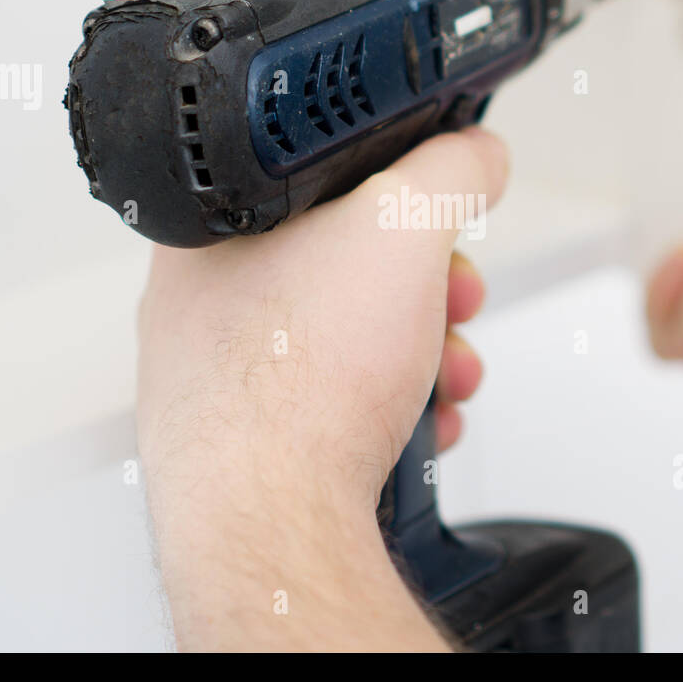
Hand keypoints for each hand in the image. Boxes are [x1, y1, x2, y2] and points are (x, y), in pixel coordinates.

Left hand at [136, 128, 507, 649]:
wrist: (275, 525)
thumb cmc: (298, 384)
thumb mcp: (403, 227)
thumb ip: (450, 168)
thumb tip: (475, 155)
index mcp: (213, 234)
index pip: (319, 183)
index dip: (396, 196)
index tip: (435, 217)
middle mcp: (206, 308)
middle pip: (345, 270)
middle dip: (428, 290)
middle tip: (454, 302)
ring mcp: (224, 384)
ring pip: (348, 345)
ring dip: (424, 356)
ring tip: (448, 377)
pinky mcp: (253, 448)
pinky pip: (338, 409)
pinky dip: (394, 413)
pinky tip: (419, 426)